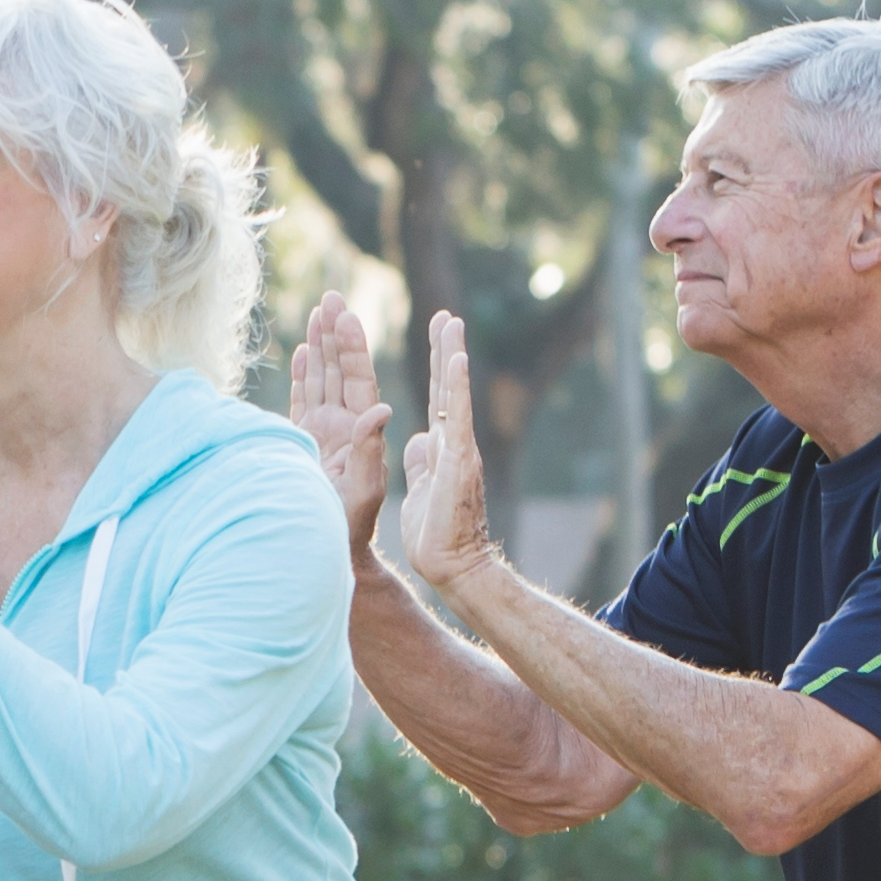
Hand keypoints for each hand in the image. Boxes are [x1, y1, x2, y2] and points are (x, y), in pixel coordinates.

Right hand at [283, 291, 394, 573]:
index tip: (347, 315)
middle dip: (336, 334)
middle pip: (340, 371)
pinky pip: (303, 403)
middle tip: (333, 297)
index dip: (353, 347)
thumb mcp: (365, 488)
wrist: (328, 550)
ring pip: (322, 380)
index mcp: (363, 431)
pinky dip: (304, 377)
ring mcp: (324, 433)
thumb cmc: (349, 526)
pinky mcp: (303, 443)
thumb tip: (380, 410)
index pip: (359, 379)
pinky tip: (304, 353)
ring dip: (320, 347)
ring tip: (318, 313)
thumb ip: (369, 448)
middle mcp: (344, 426)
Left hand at [393, 308, 500, 595]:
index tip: (438, 335)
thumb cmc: (438, 533)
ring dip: (450, 356)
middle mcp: (452, 441)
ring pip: (453, 394)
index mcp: (441, 446)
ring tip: (450, 323)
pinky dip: (456, 387)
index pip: (436, 398)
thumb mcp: (421, 487)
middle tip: (446, 316)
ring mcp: (458, 448)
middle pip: (446, 387)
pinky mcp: (458, 460)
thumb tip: (421, 437)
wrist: (452, 564)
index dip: (435, 368)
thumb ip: (423, 459)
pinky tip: (455, 360)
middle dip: (444, 350)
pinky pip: (456, 416)